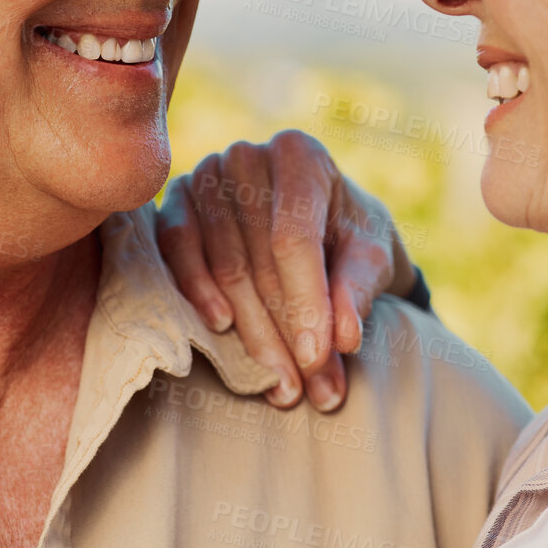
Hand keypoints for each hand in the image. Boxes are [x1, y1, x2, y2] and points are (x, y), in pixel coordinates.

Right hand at [156, 130, 416, 412]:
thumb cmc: (348, 234)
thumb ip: (360, 289)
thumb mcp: (371, 255)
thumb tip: (343, 337)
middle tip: (302, 391)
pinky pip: (177, 251)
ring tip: (280, 386)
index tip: (316, 359)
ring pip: (222, 267)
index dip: (305, 303)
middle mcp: (247, 156)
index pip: (294, 238)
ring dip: (249, 333)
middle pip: (257, 260)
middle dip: (281, 333)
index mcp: (300, 156)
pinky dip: (197, 293)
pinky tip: (220, 330)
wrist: (317, 219)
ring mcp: (205, 176)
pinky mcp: (175, 203)